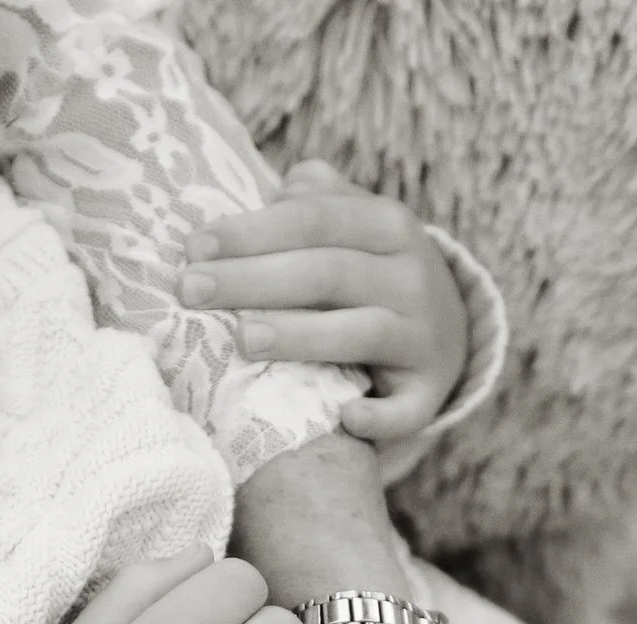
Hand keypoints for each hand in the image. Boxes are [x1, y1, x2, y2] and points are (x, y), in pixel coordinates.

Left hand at [179, 160, 471, 445]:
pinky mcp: (429, 390)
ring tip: (242, 339)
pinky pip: (407, 408)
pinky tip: (345, 418)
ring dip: (301, 336)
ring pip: (361, 332)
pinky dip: (380, 417)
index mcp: (387, 223)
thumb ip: (313, 201)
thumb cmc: (369, 271)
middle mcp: (412, 275)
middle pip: (327, 272)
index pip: (312, 219)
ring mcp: (423, 334)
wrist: (446, 329)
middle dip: (253, 280)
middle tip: (190, 291)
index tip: (193, 248)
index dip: (252, 231)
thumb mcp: (353, 224)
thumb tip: (270, 192)